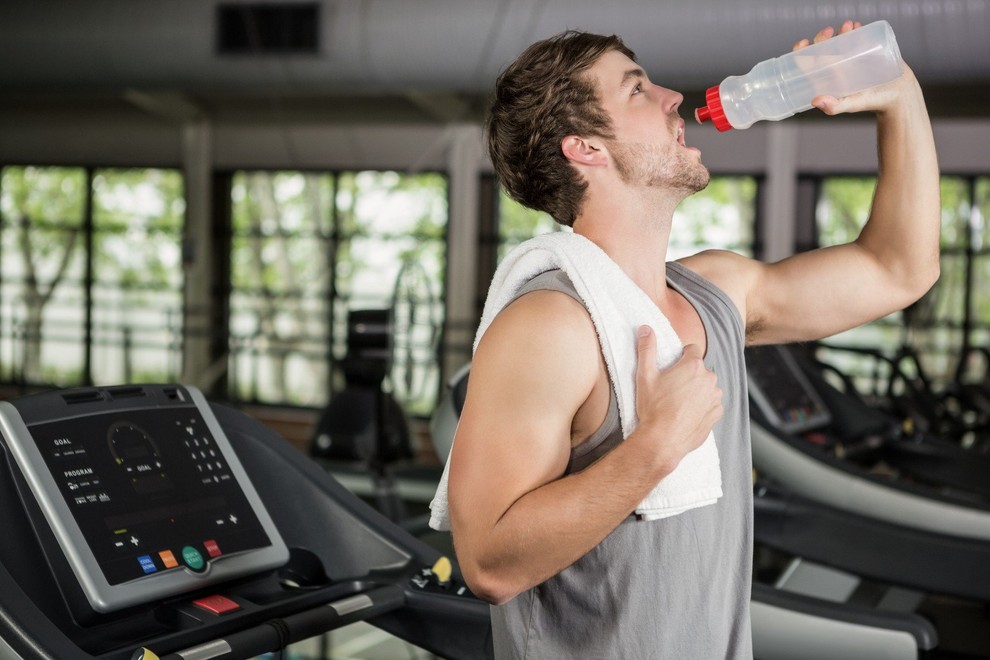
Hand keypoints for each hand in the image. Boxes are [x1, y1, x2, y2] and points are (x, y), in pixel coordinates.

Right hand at [633, 326, 721, 470]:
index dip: (681, 357)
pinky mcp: (717, 414)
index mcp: (693, 366)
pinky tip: (687, 414)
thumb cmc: (653, 408)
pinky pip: (711, 404)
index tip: (672, 369)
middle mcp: (709, 379)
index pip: (692, 350)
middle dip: (688, 376)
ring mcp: (715, 397)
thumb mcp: (645, 376)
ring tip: (678, 404)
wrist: (663, 440)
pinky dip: (702, 407)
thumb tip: (645, 328)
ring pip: (706, 387)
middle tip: (671, 389)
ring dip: (697, 391)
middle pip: (699, 369)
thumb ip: (646, 349)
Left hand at [793, 19, 921, 116]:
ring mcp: (851, 57)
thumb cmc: (872, 102)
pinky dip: (856, 29)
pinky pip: (858, 36)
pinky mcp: (866, 50)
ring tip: (848, 26)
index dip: (801, 52)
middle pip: (822, 49)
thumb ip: (835, 106)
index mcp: (827, 79)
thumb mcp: (852, 104)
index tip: (804, 42)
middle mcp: (836, 67)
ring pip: (840, 40)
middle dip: (822, 37)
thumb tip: (814, 101)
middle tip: (829, 31)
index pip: (808, 64)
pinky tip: (857, 25)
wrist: (900, 93)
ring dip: (840, 30)